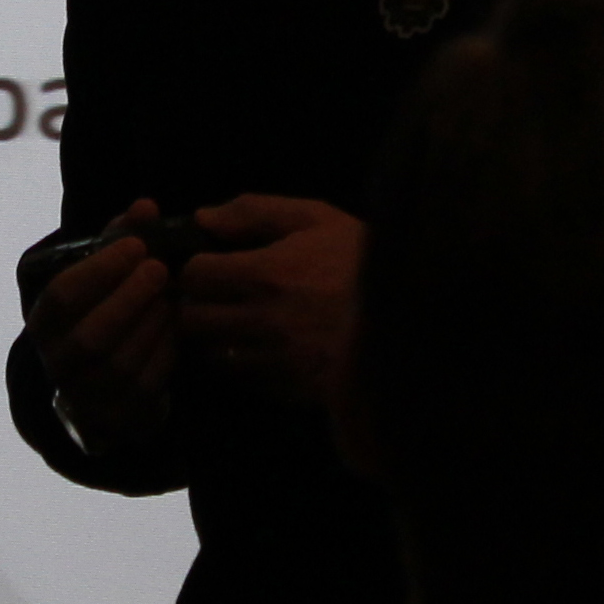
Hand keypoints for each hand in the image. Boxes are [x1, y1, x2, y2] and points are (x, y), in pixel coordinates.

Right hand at [27, 201, 177, 454]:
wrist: (102, 382)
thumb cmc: (102, 308)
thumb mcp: (101, 271)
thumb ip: (120, 237)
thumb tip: (146, 207)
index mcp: (44, 324)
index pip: (62, 296)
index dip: (101, 268)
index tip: (137, 244)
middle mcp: (59, 363)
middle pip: (92, 334)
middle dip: (131, 297)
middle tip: (161, 268)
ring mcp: (89, 395)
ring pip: (121, 361)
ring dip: (152, 322)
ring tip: (172, 293)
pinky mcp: (121, 415)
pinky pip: (147, 383)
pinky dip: (166, 348)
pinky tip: (179, 322)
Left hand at [176, 195, 364, 410]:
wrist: (411, 323)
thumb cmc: (364, 263)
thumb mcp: (317, 219)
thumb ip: (256, 212)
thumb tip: (204, 217)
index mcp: (262, 274)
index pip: (193, 275)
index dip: (194, 267)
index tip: (207, 263)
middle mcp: (257, 322)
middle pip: (192, 319)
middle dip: (196, 304)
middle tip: (214, 295)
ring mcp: (270, 362)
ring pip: (211, 354)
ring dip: (215, 337)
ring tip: (235, 322)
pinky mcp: (286, 391)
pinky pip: (243, 380)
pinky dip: (241, 364)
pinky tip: (262, 347)